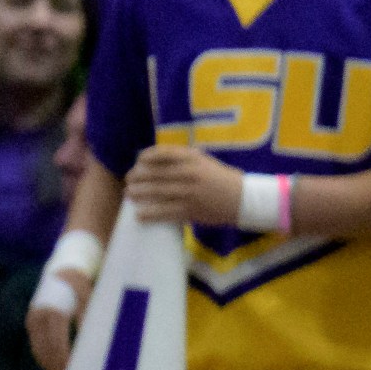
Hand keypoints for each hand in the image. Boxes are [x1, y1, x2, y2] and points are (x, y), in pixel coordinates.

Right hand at [26, 268, 90, 369]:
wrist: (62, 270)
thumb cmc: (81, 287)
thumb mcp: (89, 303)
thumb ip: (87, 325)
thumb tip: (90, 349)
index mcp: (53, 312)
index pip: (58, 345)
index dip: (66, 362)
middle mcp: (38, 317)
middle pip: (45, 351)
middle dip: (58, 368)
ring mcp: (33, 320)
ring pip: (39, 351)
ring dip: (51, 366)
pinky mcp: (32, 323)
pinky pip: (37, 347)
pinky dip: (46, 359)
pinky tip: (56, 368)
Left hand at [123, 144, 241, 225]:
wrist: (242, 199)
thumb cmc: (218, 178)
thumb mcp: (203, 161)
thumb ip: (181, 158)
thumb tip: (152, 159)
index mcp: (193, 159)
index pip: (163, 153)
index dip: (147, 156)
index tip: (139, 161)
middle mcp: (189, 173)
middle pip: (155, 173)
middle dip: (138, 176)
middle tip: (128, 180)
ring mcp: (189, 192)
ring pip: (156, 192)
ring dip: (139, 193)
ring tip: (129, 194)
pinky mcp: (189, 210)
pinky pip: (164, 212)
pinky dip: (149, 214)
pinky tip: (139, 215)